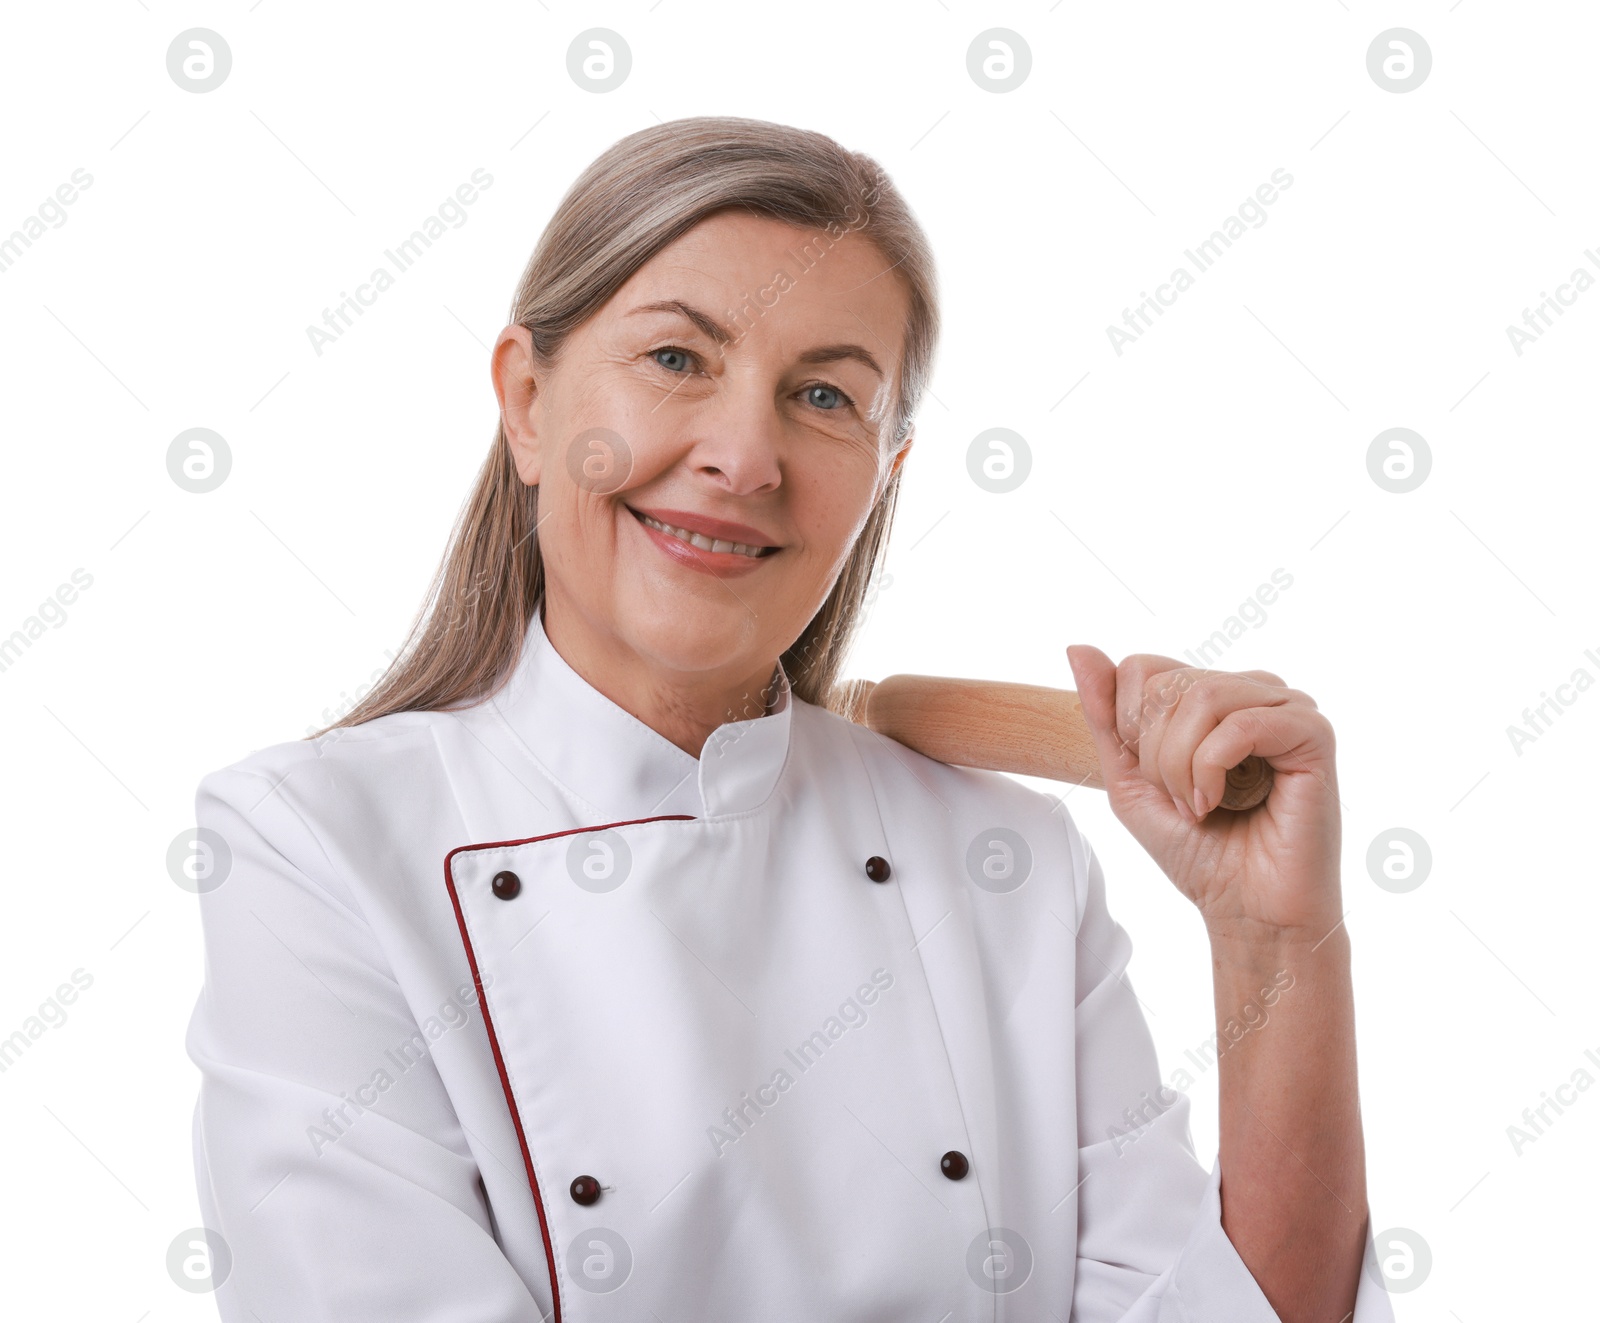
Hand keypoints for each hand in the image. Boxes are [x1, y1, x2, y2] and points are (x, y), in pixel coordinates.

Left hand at [1064, 645, 1343, 945]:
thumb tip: (1077, 647)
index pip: (1143, 667)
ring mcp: (1287, 707)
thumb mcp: (1129, 779)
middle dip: (1156, 754)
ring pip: (1203, 697)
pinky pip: (1242, 724)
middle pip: (1169, 682)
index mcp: (1213, 694)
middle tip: (1181, 802)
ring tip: (1198, 806)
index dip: (1130, 728)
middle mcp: (1252, 690)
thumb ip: (1104, 715)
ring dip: (1181, 764)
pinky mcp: (1313, 734)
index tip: (1154, 781)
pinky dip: (1212, 769)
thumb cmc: (1197, 849)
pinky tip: (1218, 803)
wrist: (1247, 910)